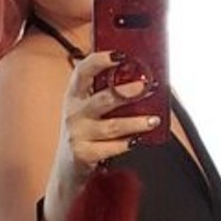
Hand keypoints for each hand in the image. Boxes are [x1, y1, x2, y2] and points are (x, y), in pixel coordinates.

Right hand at [57, 51, 161, 189]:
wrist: (68, 166)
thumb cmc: (83, 131)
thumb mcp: (87, 108)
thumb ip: (105, 92)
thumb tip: (139, 80)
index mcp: (74, 95)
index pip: (83, 71)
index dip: (100, 60)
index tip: (119, 55)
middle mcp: (74, 112)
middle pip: (102, 99)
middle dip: (124, 93)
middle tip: (143, 87)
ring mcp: (78, 134)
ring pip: (111, 126)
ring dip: (135, 122)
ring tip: (152, 120)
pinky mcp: (84, 154)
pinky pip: (109, 148)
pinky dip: (125, 144)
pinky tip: (136, 140)